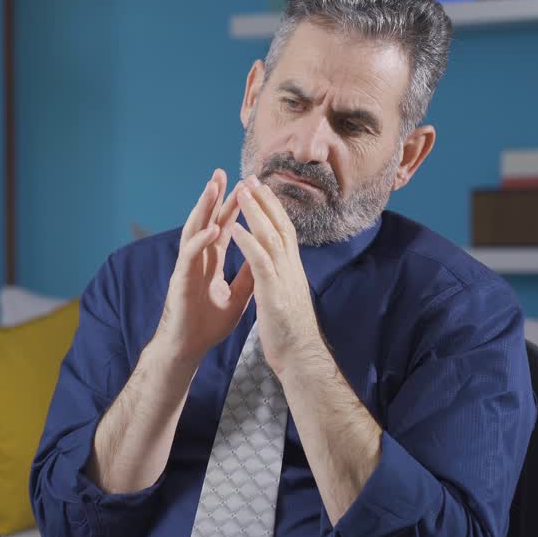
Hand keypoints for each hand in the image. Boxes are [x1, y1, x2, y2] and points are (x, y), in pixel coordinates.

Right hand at [152, 169, 254, 370]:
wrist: (189, 348)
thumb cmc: (207, 325)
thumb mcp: (237, 297)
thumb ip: (247, 275)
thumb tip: (264, 258)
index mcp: (211, 262)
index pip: (222, 227)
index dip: (232, 207)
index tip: (243, 186)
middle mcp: (197, 260)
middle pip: (206, 221)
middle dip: (214, 197)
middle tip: (221, 172)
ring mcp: (187, 268)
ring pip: (194, 230)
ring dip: (203, 209)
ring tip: (213, 188)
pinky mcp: (180, 281)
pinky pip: (190, 256)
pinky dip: (201, 241)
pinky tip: (213, 228)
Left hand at [230, 175, 323, 375]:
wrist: (301, 357)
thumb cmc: (292, 332)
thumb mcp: (287, 298)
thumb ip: (283, 279)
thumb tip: (282, 268)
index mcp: (291, 270)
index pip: (283, 231)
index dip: (273, 209)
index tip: (261, 190)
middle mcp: (291, 268)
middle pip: (279, 226)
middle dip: (264, 201)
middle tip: (250, 178)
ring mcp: (284, 279)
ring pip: (271, 237)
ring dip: (255, 213)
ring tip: (241, 192)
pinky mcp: (274, 293)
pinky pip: (260, 262)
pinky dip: (248, 242)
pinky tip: (236, 228)